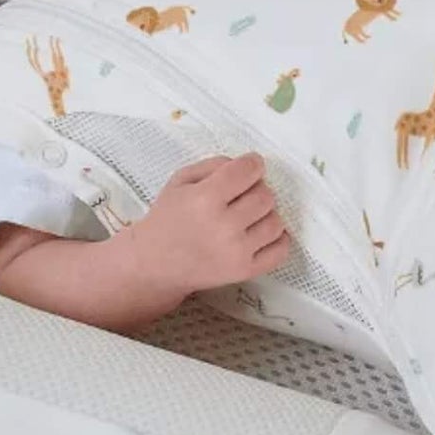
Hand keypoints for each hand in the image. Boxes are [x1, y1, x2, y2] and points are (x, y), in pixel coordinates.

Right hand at [133, 153, 291, 295]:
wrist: (154, 263)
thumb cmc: (168, 218)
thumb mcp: (180, 181)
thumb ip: (215, 165)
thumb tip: (248, 165)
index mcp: (205, 198)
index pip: (248, 170)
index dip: (253, 164)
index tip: (250, 166)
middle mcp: (224, 226)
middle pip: (265, 195)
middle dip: (257, 189)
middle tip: (242, 195)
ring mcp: (236, 251)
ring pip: (276, 222)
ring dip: (266, 214)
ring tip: (248, 216)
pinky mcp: (244, 271)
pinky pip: (280, 250)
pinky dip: (276, 239)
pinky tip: (259, 234)